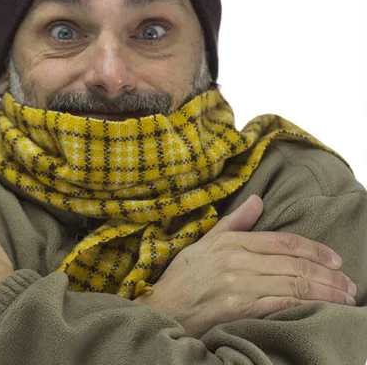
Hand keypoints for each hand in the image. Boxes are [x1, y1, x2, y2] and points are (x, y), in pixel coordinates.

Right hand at [134, 195, 357, 337]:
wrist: (162, 309)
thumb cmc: (181, 280)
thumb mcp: (203, 244)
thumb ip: (233, 223)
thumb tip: (257, 200)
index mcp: (230, 242)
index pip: (282, 241)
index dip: (313, 249)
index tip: (335, 259)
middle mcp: (236, 260)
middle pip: (293, 264)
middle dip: (327, 274)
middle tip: (348, 283)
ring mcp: (238, 283)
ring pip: (293, 284)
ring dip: (324, 291)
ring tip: (344, 297)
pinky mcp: (239, 307)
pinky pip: (281, 303)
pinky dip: (305, 305)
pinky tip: (321, 308)